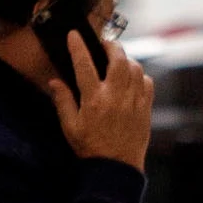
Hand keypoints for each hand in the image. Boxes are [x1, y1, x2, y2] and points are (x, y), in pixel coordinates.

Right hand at [46, 35, 154, 169]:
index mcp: (94, 100)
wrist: (116, 168)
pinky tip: (132, 79)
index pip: (84, 64)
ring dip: (127, 60)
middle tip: (104, 43)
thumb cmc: (91, 148)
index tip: (74, 34)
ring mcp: (134, 102)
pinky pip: (147, 83)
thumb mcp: (70, 127)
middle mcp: (116, 97)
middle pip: (118, 59)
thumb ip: (62, 101)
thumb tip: (54, 81)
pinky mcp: (145, 108)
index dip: (78, 46)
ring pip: (135, 69)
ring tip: (118, 60)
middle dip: (111, 45)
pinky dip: (140, 76)